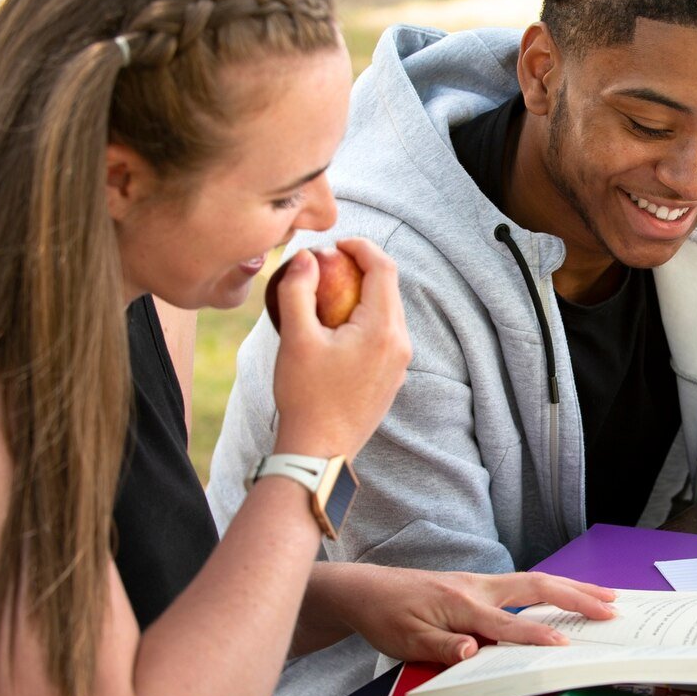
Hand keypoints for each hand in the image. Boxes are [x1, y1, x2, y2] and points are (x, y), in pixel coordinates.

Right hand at [271, 238, 410, 457]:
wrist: (319, 451)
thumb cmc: (305, 395)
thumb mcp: (295, 337)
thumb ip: (298, 290)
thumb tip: (305, 257)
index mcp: (383, 329)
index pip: (384, 268)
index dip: (361, 247)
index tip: (334, 245)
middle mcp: (401, 344)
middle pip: (389, 289)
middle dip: (361, 269)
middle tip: (327, 265)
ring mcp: (400, 364)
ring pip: (388, 313)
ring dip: (362, 296)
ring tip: (327, 295)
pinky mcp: (392, 379)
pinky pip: (385, 336)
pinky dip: (365, 320)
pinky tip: (336, 328)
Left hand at [337, 566, 617, 664]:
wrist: (364, 590)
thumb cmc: (385, 616)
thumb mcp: (405, 640)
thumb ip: (441, 647)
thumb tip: (472, 651)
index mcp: (460, 603)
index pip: (505, 623)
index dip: (534, 634)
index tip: (565, 645)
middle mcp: (477, 587)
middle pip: (536, 586)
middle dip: (576, 596)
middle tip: (610, 607)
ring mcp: (480, 583)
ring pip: (535, 582)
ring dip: (572, 588)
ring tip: (605, 596)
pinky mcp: (478, 586)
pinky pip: (524, 585)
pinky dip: (553, 588)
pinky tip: (568, 595)